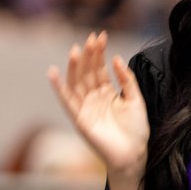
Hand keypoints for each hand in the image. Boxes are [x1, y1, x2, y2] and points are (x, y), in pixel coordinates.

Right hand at [48, 31, 149, 178]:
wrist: (134, 154)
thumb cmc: (136, 130)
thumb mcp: (135, 99)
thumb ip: (127, 80)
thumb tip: (117, 58)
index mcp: (107, 92)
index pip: (100, 68)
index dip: (99, 52)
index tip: (101, 35)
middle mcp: (94, 98)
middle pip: (88, 72)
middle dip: (90, 55)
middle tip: (92, 38)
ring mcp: (85, 107)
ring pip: (77, 83)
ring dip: (75, 67)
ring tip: (76, 50)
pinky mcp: (79, 119)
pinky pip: (67, 101)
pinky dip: (59, 87)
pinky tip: (53, 72)